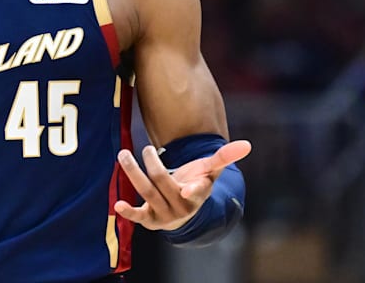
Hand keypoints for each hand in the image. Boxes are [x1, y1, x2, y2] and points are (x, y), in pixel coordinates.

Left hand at [113, 140, 250, 230]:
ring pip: (147, 192)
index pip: (197, 191)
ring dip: (133, 173)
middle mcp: (181, 206)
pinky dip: (128, 212)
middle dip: (152, 163)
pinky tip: (117, 205)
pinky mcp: (150, 220)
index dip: (193, 190)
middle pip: (163, 182)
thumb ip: (224, 157)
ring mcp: (165, 214)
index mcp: (197, 194)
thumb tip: (247, 144)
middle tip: (146, 149)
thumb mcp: (209, 172)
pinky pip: (139, 216)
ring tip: (123, 154)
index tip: (187, 189)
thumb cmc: (195, 184)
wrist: (183, 211)